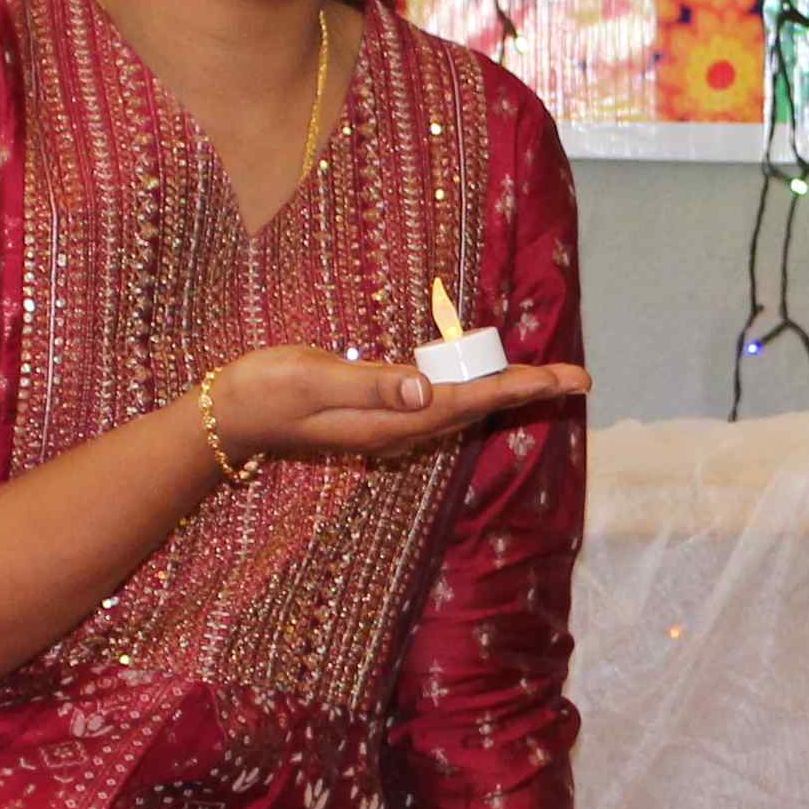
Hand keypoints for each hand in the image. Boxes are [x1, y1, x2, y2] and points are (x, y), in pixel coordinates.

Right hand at [204, 342, 591, 464]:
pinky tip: (485, 382)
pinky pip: (440, 405)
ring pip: (463, 408)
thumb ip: (370, 384)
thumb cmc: (267, 389)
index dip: (519, 387)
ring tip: (549, 381)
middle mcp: (399, 430)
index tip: (564, 379)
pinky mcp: (377, 415)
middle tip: (580, 378)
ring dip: (506, 392)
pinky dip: (473, 390)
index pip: (470, 401)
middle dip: (529, 393)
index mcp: (390, 421)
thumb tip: (426, 391)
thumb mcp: (314, 379)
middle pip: (478, 408)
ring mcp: (389, 426)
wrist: (229, 414)